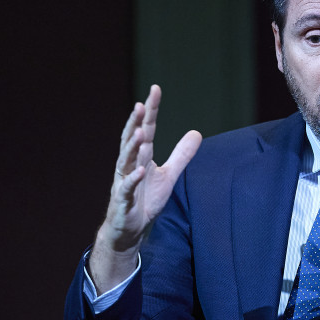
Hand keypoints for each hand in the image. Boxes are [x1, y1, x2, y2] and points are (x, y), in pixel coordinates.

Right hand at [90, 85, 201, 291]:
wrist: (129, 229)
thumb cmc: (145, 199)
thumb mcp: (169, 175)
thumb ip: (181, 155)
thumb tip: (196, 132)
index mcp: (141, 157)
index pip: (146, 129)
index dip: (150, 111)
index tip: (155, 89)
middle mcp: (130, 165)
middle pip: (133, 140)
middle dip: (135, 122)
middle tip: (140, 105)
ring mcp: (125, 182)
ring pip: (125, 161)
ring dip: (132, 146)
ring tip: (140, 132)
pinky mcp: (123, 201)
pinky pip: (126, 188)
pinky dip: (132, 180)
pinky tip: (138, 171)